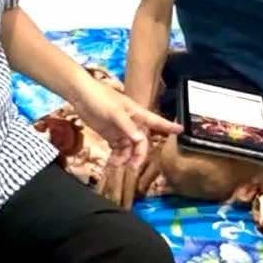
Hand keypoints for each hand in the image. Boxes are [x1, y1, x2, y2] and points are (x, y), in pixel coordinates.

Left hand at [72, 77, 180, 208]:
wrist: (81, 95)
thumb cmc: (100, 98)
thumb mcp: (114, 112)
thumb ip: (127, 126)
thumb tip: (139, 140)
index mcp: (136, 113)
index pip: (156, 121)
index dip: (168, 127)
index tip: (181, 130)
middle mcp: (132, 123)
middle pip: (141, 142)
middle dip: (139, 155)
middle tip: (133, 167)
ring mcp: (121, 130)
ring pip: (130, 148)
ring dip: (126, 158)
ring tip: (118, 166)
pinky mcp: (110, 135)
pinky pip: (118, 149)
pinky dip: (117, 157)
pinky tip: (113, 163)